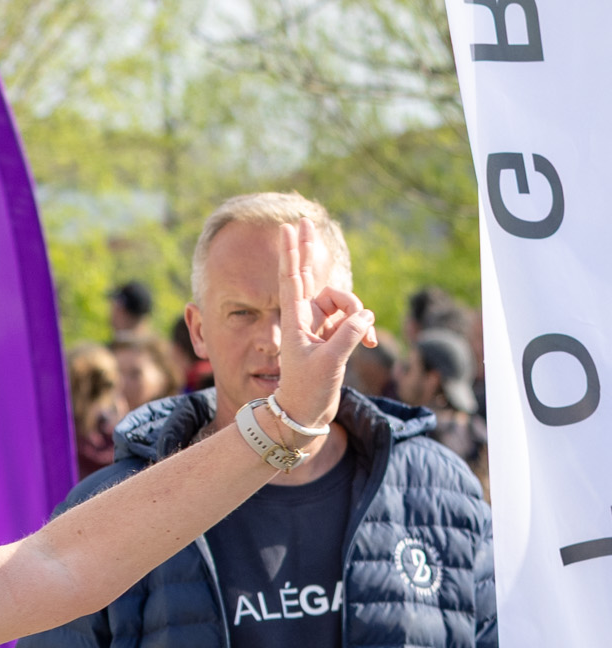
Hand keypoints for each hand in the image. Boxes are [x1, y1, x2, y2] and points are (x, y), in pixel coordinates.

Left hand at [269, 220, 376, 444]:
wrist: (304, 415)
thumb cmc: (308, 391)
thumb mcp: (328, 364)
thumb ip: (348, 336)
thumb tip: (365, 315)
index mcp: (295, 321)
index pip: (292, 279)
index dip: (291, 253)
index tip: (287, 229)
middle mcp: (306, 318)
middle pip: (309, 276)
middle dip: (309, 250)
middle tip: (306, 221)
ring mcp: (320, 326)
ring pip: (345, 302)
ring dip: (359, 313)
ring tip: (364, 337)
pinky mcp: (334, 336)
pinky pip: (356, 320)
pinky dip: (366, 328)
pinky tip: (373, 343)